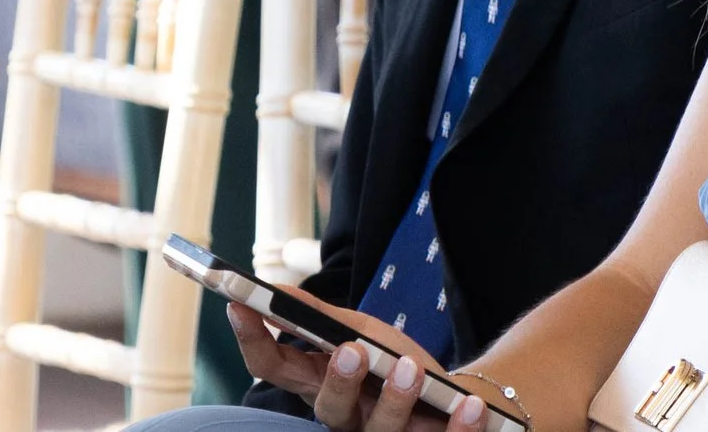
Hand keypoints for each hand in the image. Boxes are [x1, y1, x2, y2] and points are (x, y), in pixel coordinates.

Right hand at [228, 305, 493, 431]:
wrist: (451, 401)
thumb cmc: (394, 366)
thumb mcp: (362, 333)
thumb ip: (321, 318)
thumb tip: (274, 289)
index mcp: (319, 387)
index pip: (273, 369)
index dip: (253, 340)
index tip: (240, 305)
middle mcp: (346, 420)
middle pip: (328, 409)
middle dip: (340, 381)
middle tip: (351, 350)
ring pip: (382, 430)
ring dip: (396, 399)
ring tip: (409, 366)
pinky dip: (458, 428)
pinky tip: (467, 405)